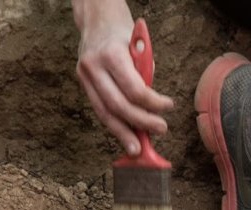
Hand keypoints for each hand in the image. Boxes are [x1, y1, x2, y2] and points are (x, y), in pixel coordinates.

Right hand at [74, 0, 173, 155]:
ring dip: (123, 133)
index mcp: (111, 55)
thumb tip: (151, 108)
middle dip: (140, 123)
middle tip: (161, 130)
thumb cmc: (124, 33)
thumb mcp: (140, 48)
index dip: (153, 104)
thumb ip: (144, 75)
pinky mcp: (82, 82)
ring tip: (137, 150)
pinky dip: (114, 123)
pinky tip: (125, 135)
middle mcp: (94, 66)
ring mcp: (84, 75)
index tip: (168, 107)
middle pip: (118, 105)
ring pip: (104, 112)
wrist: (96, 18)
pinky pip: (99, 108)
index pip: (134, 90)